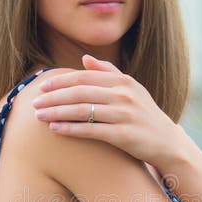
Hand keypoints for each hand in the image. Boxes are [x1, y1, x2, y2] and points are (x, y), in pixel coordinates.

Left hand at [32, 53, 182, 166]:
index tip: (42, 87)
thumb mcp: (132, 89)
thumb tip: (85, 59)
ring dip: (56, 112)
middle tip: (34, 103)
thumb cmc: (144, 116)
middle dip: (53, 97)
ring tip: (38, 116)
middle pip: (79, 93)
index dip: (60, 82)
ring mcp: (124, 115)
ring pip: (82, 110)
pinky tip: (55, 129)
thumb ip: (109, 72)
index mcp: (123, 81)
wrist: (167, 143)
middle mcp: (124, 95)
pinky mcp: (124, 136)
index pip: (83, 78)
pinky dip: (70, 129)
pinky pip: (91, 130)